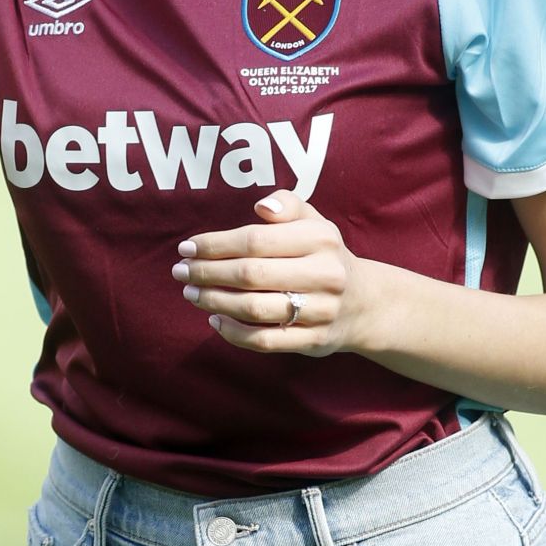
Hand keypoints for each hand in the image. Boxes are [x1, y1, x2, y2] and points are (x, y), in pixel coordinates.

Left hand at [171, 192, 386, 357]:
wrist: (364, 302)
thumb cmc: (323, 255)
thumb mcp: (314, 222)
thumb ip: (287, 205)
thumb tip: (261, 207)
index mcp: (321, 239)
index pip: (256, 240)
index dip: (215, 244)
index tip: (187, 247)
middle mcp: (324, 274)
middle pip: (251, 275)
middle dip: (208, 273)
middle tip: (180, 272)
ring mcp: (320, 310)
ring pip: (255, 309)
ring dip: (215, 301)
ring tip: (191, 294)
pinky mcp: (314, 341)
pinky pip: (265, 340)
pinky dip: (234, 333)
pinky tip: (214, 320)